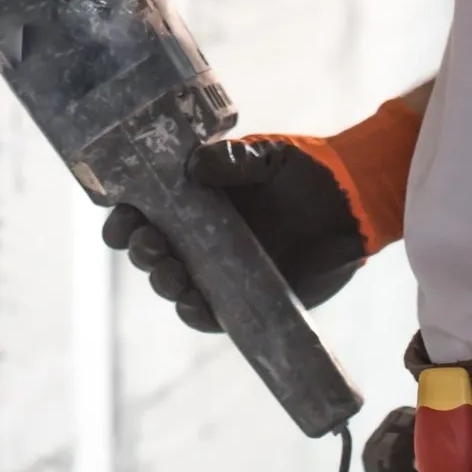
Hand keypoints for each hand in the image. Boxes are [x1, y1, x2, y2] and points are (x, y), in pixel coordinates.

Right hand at [101, 137, 371, 332]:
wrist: (350, 204)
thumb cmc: (302, 173)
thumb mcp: (265, 157)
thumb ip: (232, 160)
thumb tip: (194, 165)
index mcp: (191, 198)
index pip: (142, 211)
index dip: (122, 219)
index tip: (121, 220)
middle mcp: (197, 236)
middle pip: (150, 251)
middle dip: (142, 251)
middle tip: (153, 246)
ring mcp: (217, 269)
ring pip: (173, 284)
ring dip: (163, 282)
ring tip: (173, 274)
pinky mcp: (242, 298)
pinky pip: (209, 314)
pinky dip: (194, 313)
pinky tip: (191, 304)